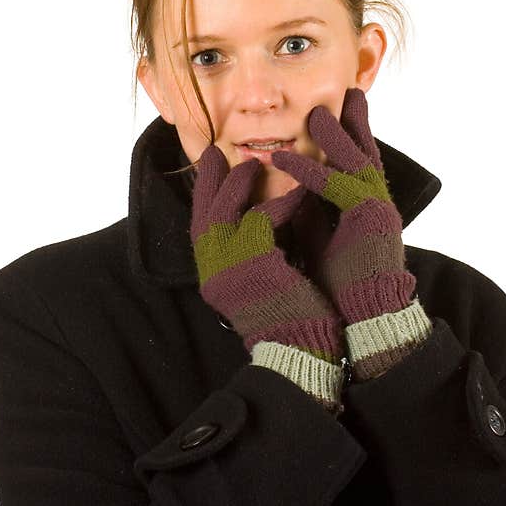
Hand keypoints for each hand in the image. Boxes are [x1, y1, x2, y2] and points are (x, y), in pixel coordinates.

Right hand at [190, 145, 345, 370]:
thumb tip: (260, 216)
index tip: (211, 171)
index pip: (201, 229)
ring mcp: (228, 268)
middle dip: (208, 181)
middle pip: (202, 214)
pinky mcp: (252, 264)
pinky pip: (262, 219)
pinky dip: (281, 203)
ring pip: (224, 211)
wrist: (303, 352)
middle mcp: (213, 272)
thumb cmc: (292, 319)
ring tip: (254, 164)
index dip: (205, 198)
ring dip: (239, 185)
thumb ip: (255, 253)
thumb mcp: (264, 282)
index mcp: (215, 277)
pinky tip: (298, 191)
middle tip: (215, 153)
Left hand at [271, 87, 417, 326]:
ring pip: (356, 159)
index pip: (356, 163)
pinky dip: (309, 172)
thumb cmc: (342, 283)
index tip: (339, 112)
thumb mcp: (319, 237)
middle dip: (355, 122)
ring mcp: (377, 208)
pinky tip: (285, 159)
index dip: (349, 136)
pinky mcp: (371, 219)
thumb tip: (285, 193)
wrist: (365, 317)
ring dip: (334, 135)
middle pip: (365, 151)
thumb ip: (308, 212)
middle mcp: (375, 201)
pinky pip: (337, 186)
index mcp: (365, 206)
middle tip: (348, 93)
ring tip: (314, 113)